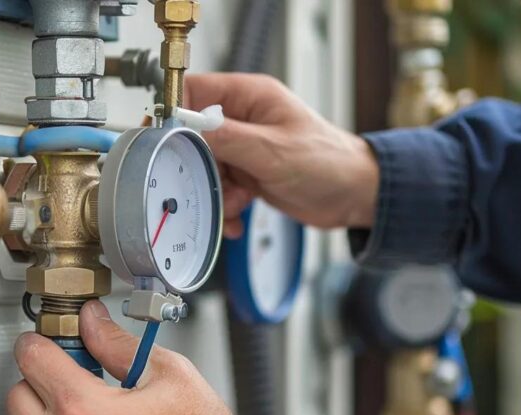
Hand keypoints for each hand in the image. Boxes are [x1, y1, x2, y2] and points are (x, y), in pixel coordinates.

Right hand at [186, 73, 379, 237]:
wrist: (354, 196)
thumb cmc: (329, 162)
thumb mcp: (273, 151)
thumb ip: (228, 139)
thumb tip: (188, 129)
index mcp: (250, 96)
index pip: (195, 91)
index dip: (176, 113)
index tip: (166, 139)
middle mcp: (244, 119)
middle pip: (195, 135)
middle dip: (199, 165)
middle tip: (209, 183)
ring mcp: (245, 147)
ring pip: (207, 166)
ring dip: (215, 191)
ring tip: (236, 203)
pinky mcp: (248, 173)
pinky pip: (221, 187)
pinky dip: (225, 206)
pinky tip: (237, 217)